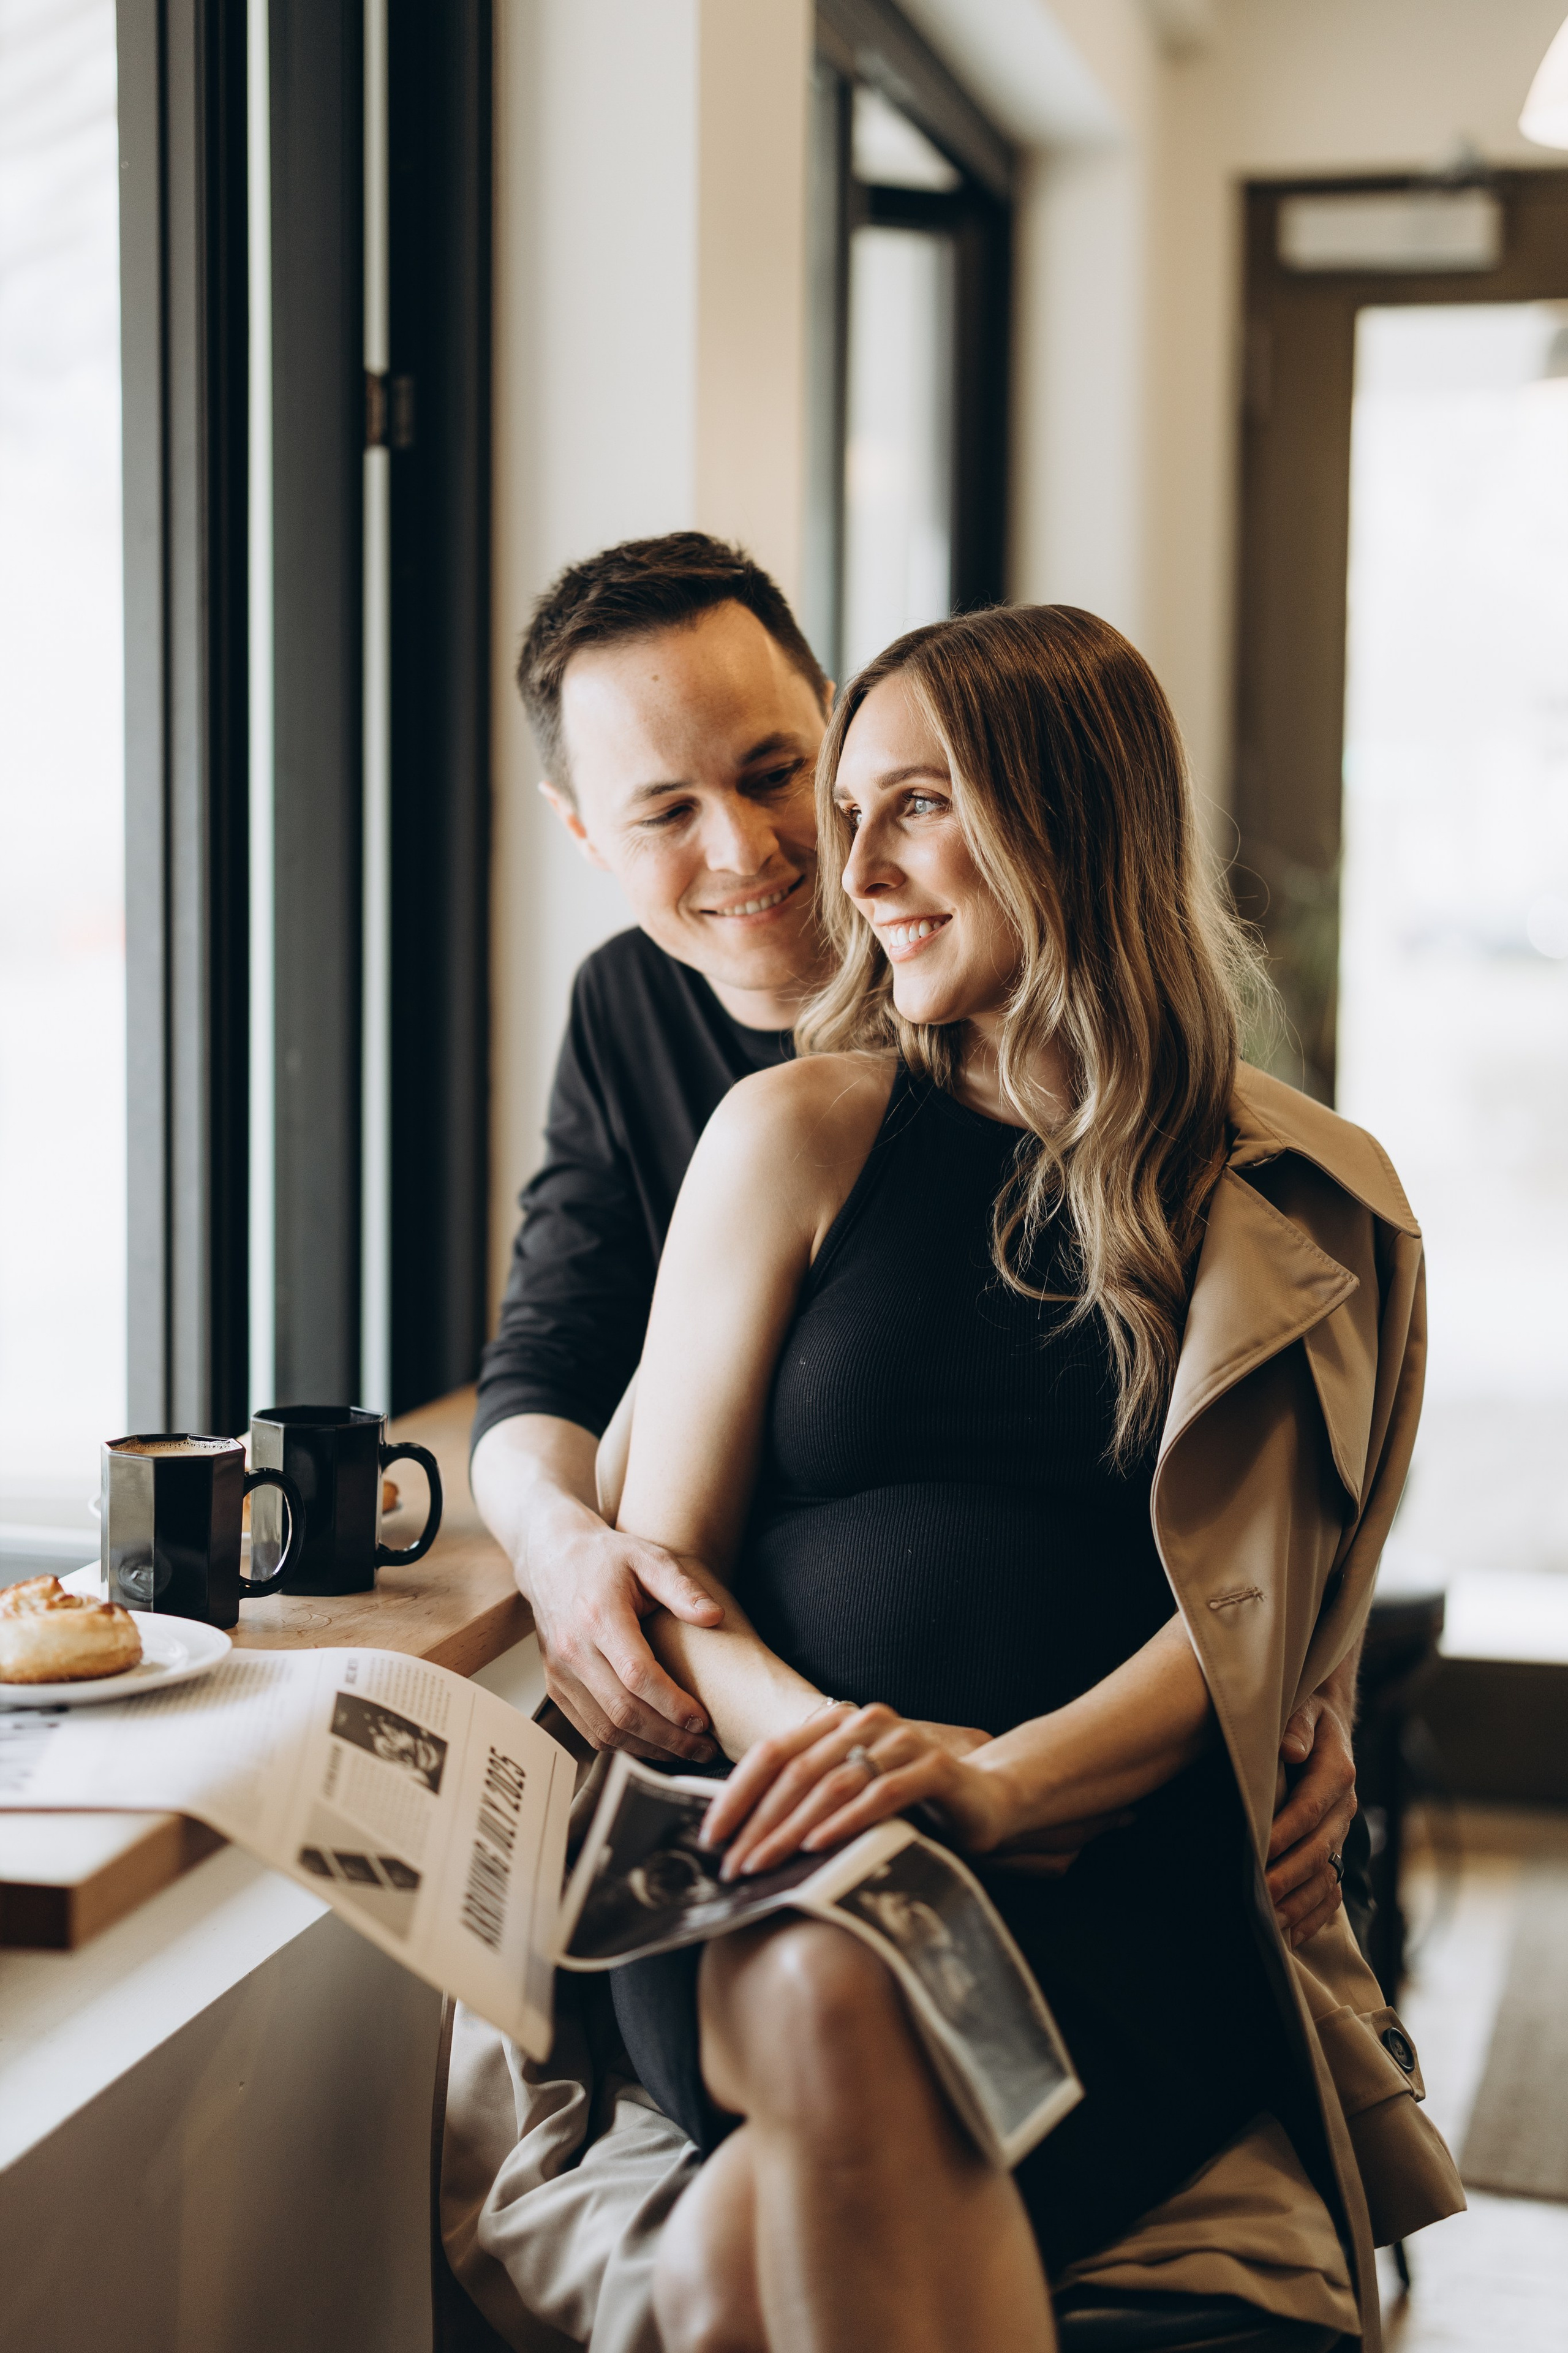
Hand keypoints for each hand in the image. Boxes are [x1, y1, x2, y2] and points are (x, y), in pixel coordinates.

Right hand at [526, 1492, 722, 1763]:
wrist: (550, 1556)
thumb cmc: (605, 1558)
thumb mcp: (647, 1557)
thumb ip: (680, 1587)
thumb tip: (714, 1616)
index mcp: (598, 1617)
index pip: (637, 1676)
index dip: (672, 1705)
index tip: (703, 1722)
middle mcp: (573, 1649)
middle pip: (622, 1711)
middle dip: (669, 1738)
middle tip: (705, 1748)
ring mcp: (560, 1671)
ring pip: (604, 1728)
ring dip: (647, 1748)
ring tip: (685, 1750)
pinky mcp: (555, 1685)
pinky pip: (588, 1728)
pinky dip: (621, 1743)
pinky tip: (651, 1742)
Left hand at [703, 1702, 1020, 1877]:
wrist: (987, 1798)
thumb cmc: (909, 1803)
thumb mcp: (851, 1796)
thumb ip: (808, 1801)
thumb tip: (740, 1836)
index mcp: (837, 1724)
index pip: (773, 1752)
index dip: (737, 1792)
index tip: (711, 1834)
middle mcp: (865, 1724)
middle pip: (796, 1771)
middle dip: (759, 1822)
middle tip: (733, 1865)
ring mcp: (901, 1742)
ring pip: (832, 1784)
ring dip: (791, 1828)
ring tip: (764, 1863)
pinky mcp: (932, 1767)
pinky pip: (880, 1794)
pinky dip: (845, 1821)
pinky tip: (819, 1845)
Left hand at [1268, 1691, 1357, 1947]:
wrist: (1325, 1722)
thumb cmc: (1304, 1713)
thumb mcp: (1303, 1706)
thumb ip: (1297, 1725)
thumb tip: (1290, 1747)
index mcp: (1337, 1772)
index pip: (1309, 1808)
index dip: (1284, 1832)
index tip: (1259, 1853)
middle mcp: (1344, 1806)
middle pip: (1319, 1848)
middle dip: (1288, 1876)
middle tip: (1260, 1899)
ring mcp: (1342, 1830)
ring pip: (1327, 1874)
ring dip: (1300, 1903)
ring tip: (1272, 1926)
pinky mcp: (1336, 1846)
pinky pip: (1332, 1887)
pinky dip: (1314, 1914)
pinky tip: (1293, 1935)